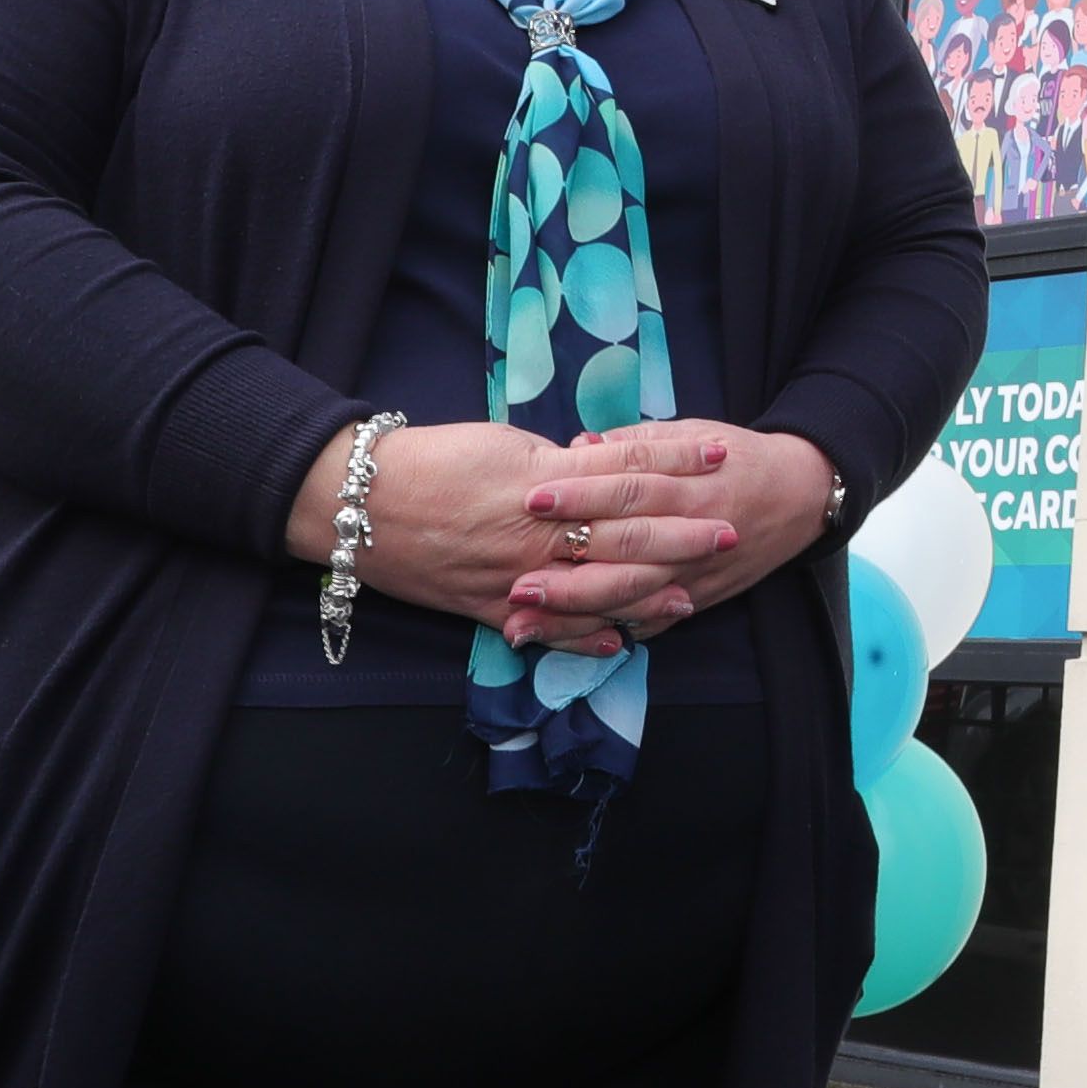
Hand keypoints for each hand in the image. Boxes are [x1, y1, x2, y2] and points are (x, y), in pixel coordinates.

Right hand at [286, 423, 840, 653]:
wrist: (358, 501)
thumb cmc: (431, 459)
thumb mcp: (504, 445)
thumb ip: (557, 464)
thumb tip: (598, 468)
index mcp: (545, 482)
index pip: (628, 469)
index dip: (675, 460)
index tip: (718, 453)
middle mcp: (538, 533)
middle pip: (626, 534)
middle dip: (681, 534)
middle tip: (729, 531)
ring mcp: (516, 576)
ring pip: (595, 589)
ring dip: (646, 593)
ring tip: (690, 596)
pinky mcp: (490, 609)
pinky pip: (547, 630)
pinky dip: (585, 637)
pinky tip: (621, 642)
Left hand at [507, 427, 845, 649]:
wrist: (800, 496)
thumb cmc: (735, 458)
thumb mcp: (692, 434)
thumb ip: (633, 442)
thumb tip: (577, 445)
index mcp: (690, 481)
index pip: (629, 486)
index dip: (581, 492)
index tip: (533, 496)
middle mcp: (695, 530)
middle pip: (628, 548)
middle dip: (571, 564)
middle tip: (517, 577)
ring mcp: (698, 571)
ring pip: (634, 594)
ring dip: (579, 608)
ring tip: (527, 617)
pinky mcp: (700, 599)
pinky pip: (654, 621)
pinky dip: (613, 631)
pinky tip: (570, 641)